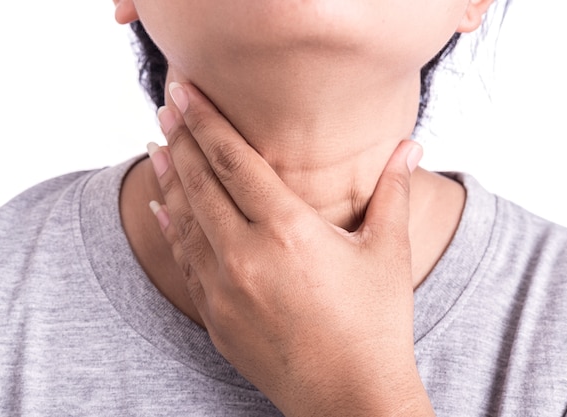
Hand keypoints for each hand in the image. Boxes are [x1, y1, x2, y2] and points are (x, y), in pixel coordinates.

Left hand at [148, 82, 432, 415]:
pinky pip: (184, 260)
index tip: (185, 92)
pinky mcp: (215, 317)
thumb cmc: (375, 325)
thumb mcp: (388, 252)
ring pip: (184, 220)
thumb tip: (411, 147)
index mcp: (289, 231)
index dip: (206, 122)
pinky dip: (171, 229)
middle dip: (180, 138)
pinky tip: (160, 209)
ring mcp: (224, 288)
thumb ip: (394, 192)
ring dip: (168, 179)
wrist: (349, 399)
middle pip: (200, 183)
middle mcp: (246, 255)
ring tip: (155, 147)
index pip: (234, 161)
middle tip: (164, 105)